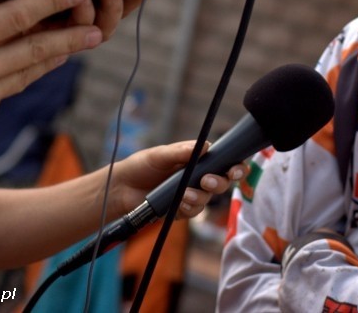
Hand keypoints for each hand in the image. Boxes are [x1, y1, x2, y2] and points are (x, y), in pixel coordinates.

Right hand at [0, 0, 103, 179]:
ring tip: (81, 45)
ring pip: (30, 70)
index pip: (16, 14)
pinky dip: (28, 78)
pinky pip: (11, 90)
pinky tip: (37, 72)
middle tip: (98, 26)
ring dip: (58, 56)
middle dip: (71, 33)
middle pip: (37, 46)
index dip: (50, 0)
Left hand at [107, 140, 245, 218]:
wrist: (122, 189)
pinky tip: (180, 202)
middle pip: (222, 182)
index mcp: (197, 159)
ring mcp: (191, 194)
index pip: (223, 161)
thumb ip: (181, 151)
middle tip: (206, 181)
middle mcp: (198, 176)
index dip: (235, 166)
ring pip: (209, 198)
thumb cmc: (141, 166)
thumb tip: (206, 146)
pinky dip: (190, 207)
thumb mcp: (160, 155)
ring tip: (184, 193)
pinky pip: (195, 211)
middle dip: (219, 182)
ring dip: (200, 196)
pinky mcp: (182, 209)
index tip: (235, 169)